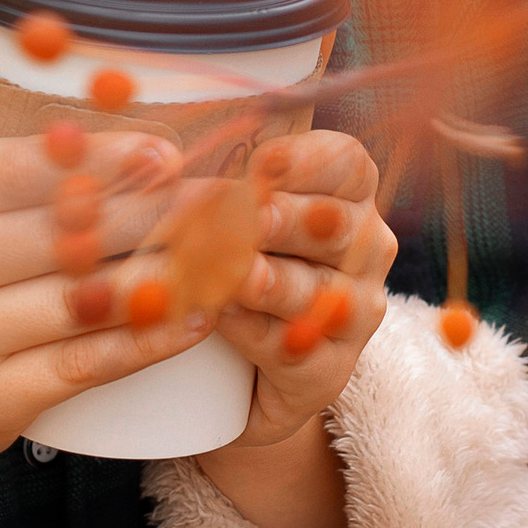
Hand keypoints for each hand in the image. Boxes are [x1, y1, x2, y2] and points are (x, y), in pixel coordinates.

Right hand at [0, 1, 208, 527]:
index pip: (28, 169)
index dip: (105, 160)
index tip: (170, 151)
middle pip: (72, 232)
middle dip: (159, 212)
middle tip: (230, 195)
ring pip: (90, 299)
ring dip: (172, 273)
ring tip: (233, 247)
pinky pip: (89, 364)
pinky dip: (151, 341)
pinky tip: (200, 315)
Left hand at [209, 130, 397, 451]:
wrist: (240, 372)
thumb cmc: (232, 266)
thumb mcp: (227, 217)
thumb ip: (215, 185)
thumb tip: (163, 155)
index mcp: (347, 198)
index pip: (347, 164)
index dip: (309, 159)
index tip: (265, 160)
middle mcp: (364, 250)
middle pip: (332, 225)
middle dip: (283, 219)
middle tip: (246, 215)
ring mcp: (355, 313)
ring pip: (316, 291)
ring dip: (268, 281)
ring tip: (230, 275)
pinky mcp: (330, 370)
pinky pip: (298, 350)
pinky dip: (256, 335)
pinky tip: (222, 321)